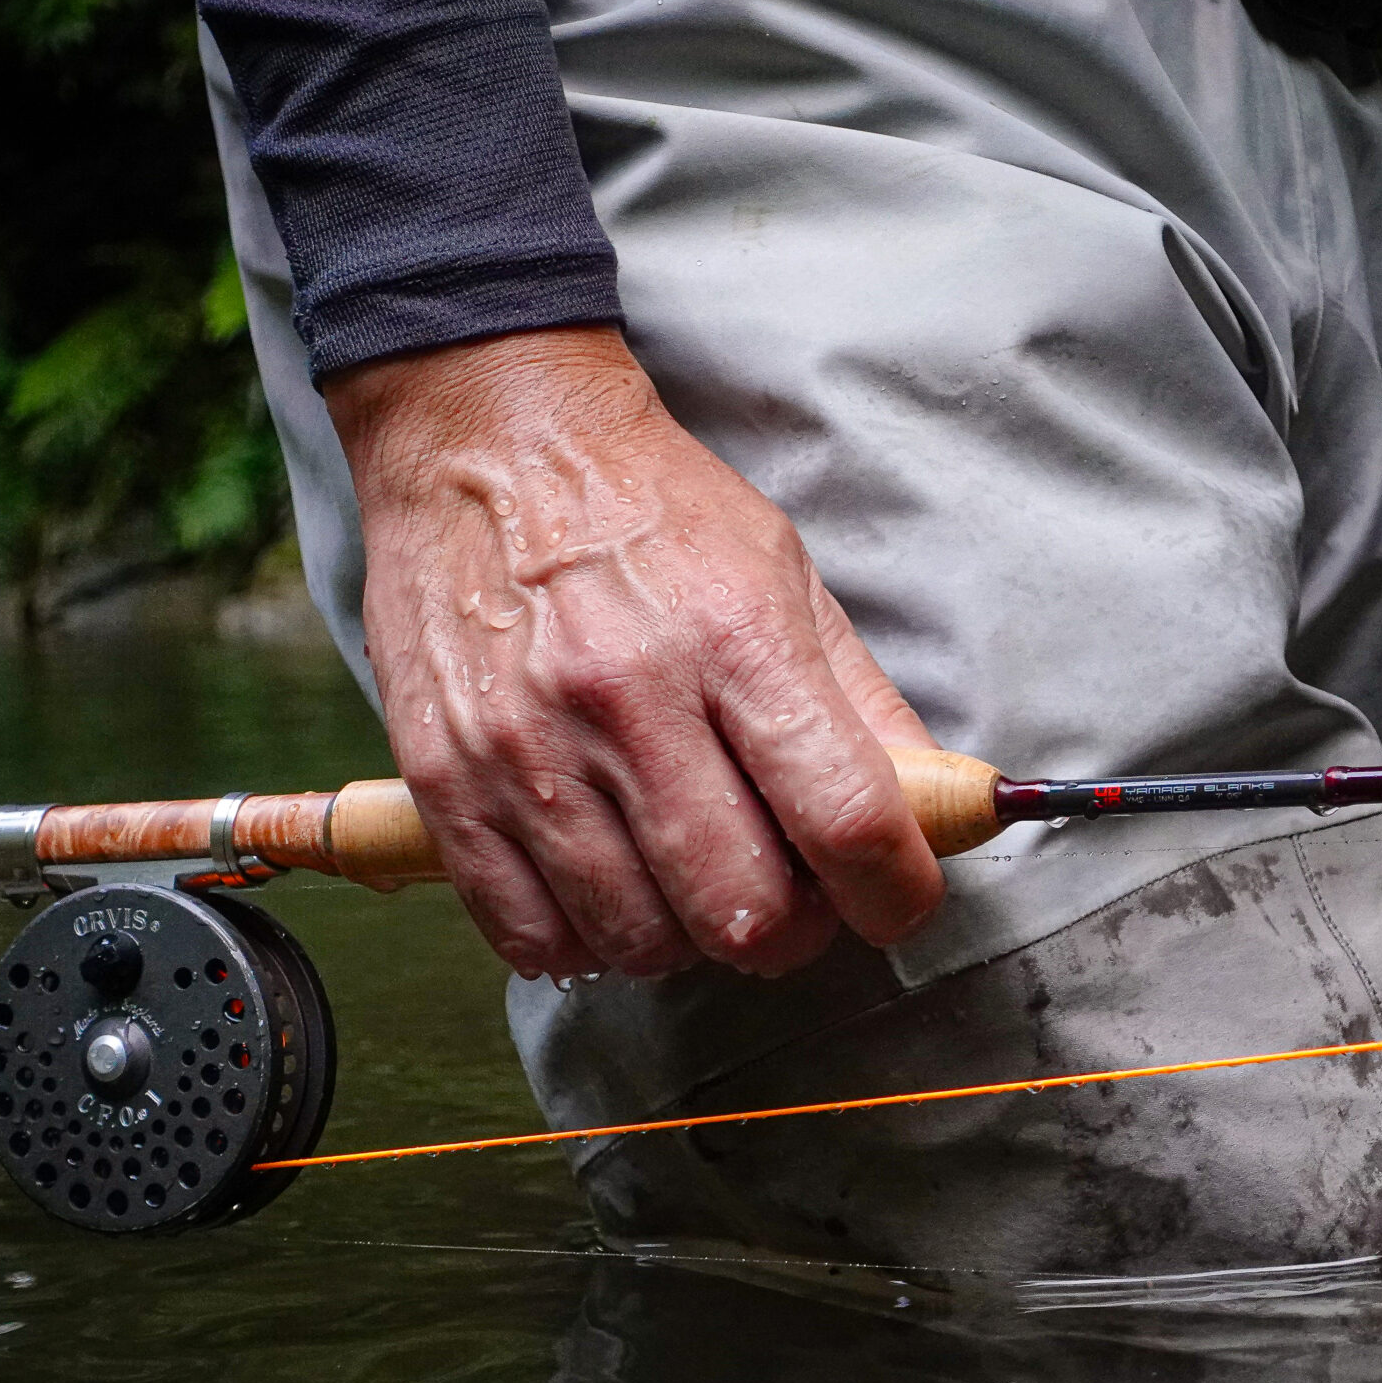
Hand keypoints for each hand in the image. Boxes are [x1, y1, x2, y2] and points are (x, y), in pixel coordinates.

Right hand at [324, 325, 944, 980]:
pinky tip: (606, 889)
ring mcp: (529, 748)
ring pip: (640, 939)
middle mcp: (629, 700)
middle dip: (792, 933)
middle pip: (744, 908)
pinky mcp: (446, 780)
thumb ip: (860, 701)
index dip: (894, 895)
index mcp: (736, 641)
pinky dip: (585, 942)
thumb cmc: (648, 508)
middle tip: (790, 898)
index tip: (896, 902)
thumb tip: (935, 808)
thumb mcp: (784, 574)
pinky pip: (531, 937)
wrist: (488, 440)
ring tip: (689, 882)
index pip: (847, 821)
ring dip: (687, 939)